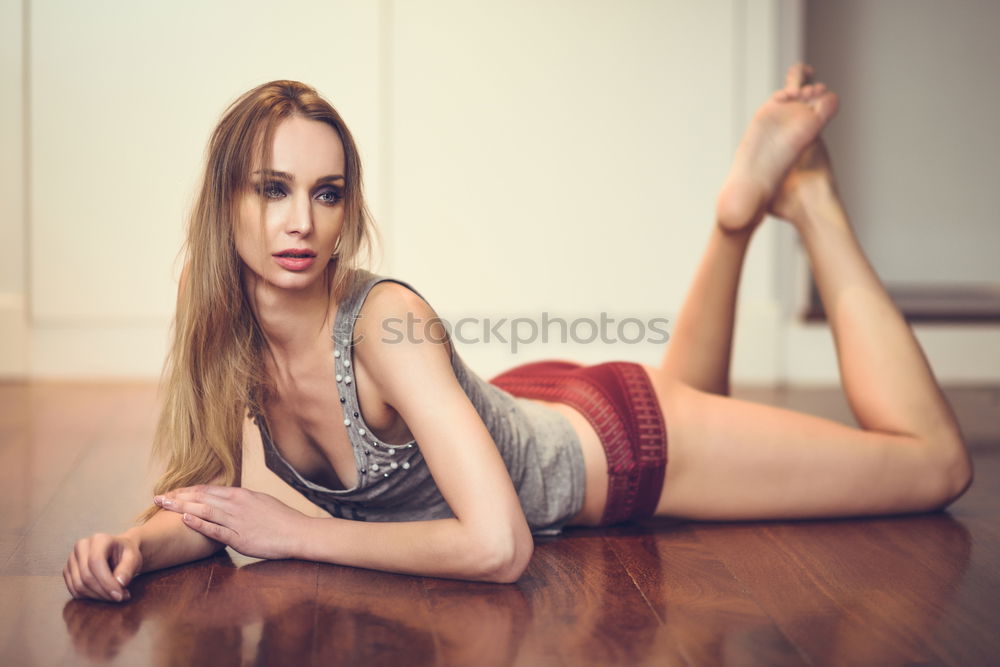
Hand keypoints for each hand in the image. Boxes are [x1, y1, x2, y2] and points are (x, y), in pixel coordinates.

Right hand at [64, 532, 141, 602]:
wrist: (118, 551)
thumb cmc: (127, 554)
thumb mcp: (134, 558)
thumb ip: (128, 569)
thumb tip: (120, 583)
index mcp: (98, 539)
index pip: (95, 562)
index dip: (106, 582)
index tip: (119, 595)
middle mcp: (81, 546)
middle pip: (86, 576)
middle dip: (103, 592)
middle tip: (120, 597)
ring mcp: (71, 559)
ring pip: (78, 586)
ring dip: (97, 596)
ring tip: (114, 596)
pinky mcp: (67, 571)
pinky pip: (74, 590)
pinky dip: (89, 597)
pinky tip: (103, 595)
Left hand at [154, 485, 309, 559]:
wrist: (298, 532)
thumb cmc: (283, 519)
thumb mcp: (262, 502)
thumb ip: (243, 501)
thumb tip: (229, 500)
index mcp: (241, 495)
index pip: (208, 490)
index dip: (188, 491)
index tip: (173, 492)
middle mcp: (236, 504)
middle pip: (201, 497)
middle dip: (178, 497)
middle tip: (158, 498)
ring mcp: (237, 520)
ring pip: (204, 510)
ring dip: (181, 507)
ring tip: (163, 505)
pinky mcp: (239, 537)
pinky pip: (215, 529)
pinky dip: (198, 523)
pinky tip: (184, 520)